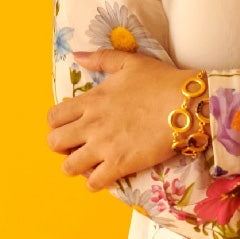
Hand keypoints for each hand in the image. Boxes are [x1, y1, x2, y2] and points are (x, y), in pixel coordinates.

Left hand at [47, 47, 196, 187]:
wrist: (186, 105)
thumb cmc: (160, 81)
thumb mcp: (128, 61)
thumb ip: (99, 58)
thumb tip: (76, 55)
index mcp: (91, 100)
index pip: (53, 117)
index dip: (57, 124)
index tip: (70, 127)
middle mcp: (91, 125)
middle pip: (54, 143)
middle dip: (61, 147)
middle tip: (76, 147)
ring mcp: (103, 147)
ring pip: (68, 167)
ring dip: (75, 168)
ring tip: (89, 165)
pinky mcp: (120, 165)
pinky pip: (93, 183)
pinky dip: (95, 183)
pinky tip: (105, 176)